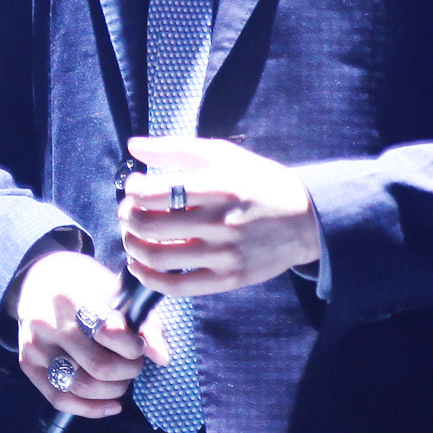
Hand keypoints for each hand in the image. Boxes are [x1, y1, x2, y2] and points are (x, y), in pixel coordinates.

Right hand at [16, 249, 168, 415]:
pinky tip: (111, 403)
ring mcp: (35, 346)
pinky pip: (60, 399)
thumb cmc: (85, 284)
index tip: (139, 345)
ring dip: (112, 391)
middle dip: (127, 371)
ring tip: (122, 380)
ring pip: (79, 387)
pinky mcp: (27, 365)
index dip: (133, 346)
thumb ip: (144, 322)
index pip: (108, 332)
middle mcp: (48, 323)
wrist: (39, 278)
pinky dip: (91, 409)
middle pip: (97, 366)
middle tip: (134, 363)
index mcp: (72, 297)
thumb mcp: (115, 290)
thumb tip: (162, 358)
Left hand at [119, 136, 321, 295]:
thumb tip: (133, 145)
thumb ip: (175, 148)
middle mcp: (221, 221)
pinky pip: (177, 287)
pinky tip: (141, 266)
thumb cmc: (260, 181)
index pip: (156, 192)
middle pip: (150, 225)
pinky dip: (149, 279)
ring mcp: (224, 254)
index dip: (133, 190)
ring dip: (132, 246)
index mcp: (219, 185)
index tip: (133, 186)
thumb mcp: (223, 155)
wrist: (306, 219)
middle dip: (127, 217)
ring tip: (131, 236)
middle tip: (126, 211)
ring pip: (158, 257)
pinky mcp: (228, 280)